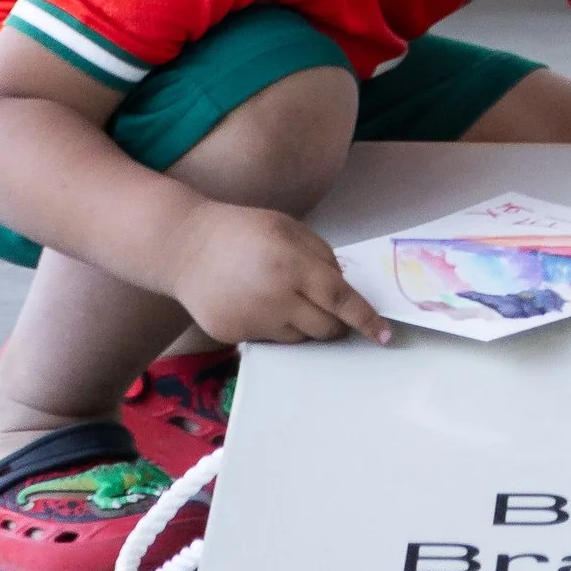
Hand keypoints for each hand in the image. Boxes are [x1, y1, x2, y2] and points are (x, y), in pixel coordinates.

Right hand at [172, 201, 391, 347]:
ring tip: (283, 296)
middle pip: (325, 328)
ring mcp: (253, 321)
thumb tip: (344, 290)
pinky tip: (256, 302)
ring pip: (300, 338)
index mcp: (292, 265)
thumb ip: (322, 257)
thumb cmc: (244, 231)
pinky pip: (271, 340)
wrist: (186, 247)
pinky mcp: (234, 335)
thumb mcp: (289, 229)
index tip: (384, 334)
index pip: (340, 299)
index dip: (365, 318)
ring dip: (305, 323)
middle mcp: (275, 298)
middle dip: (336, 322)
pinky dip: (275, 326)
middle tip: (329, 306)